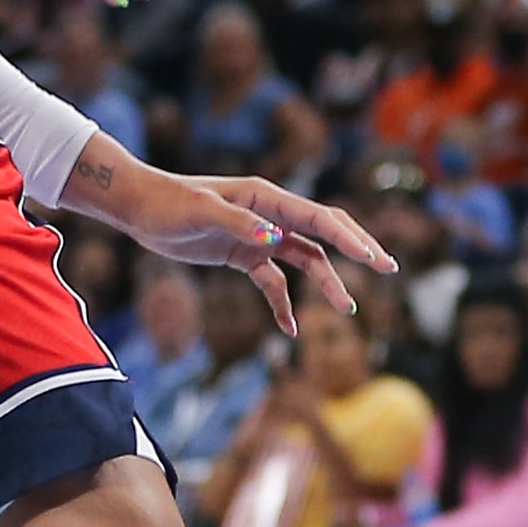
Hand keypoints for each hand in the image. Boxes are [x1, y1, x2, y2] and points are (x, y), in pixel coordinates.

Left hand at [70, 146, 393, 335]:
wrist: (140, 208)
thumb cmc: (170, 203)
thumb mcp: (202, 212)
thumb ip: (239, 225)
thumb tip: (274, 239)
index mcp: (268, 198)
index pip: (319, 218)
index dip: (349, 238)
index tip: (374, 258)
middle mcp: (271, 215)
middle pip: (325, 232)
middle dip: (356, 250)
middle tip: (387, 268)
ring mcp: (260, 235)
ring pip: (306, 259)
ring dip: (327, 281)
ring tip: (348, 308)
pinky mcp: (244, 255)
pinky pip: (274, 281)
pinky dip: (284, 302)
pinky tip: (290, 328)